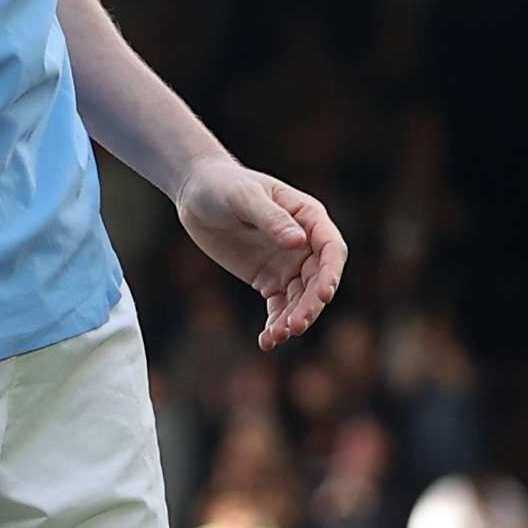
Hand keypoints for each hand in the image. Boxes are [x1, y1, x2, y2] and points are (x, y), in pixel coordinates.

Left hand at [178, 160, 345, 351]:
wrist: (196, 194)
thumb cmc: (223, 186)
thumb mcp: (244, 198)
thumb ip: (271, 219)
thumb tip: (299, 242)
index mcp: (308, 216)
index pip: (331, 249)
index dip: (330, 273)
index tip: (324, 295)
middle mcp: (304, 244)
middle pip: (318, 280)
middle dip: (310, 305)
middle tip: (295, 326)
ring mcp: (288, 264)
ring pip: (300, 299)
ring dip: (292, 320)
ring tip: (275, 337)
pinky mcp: (269, 280)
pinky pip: (279, 307)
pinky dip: (275, 324)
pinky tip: (267, 341)